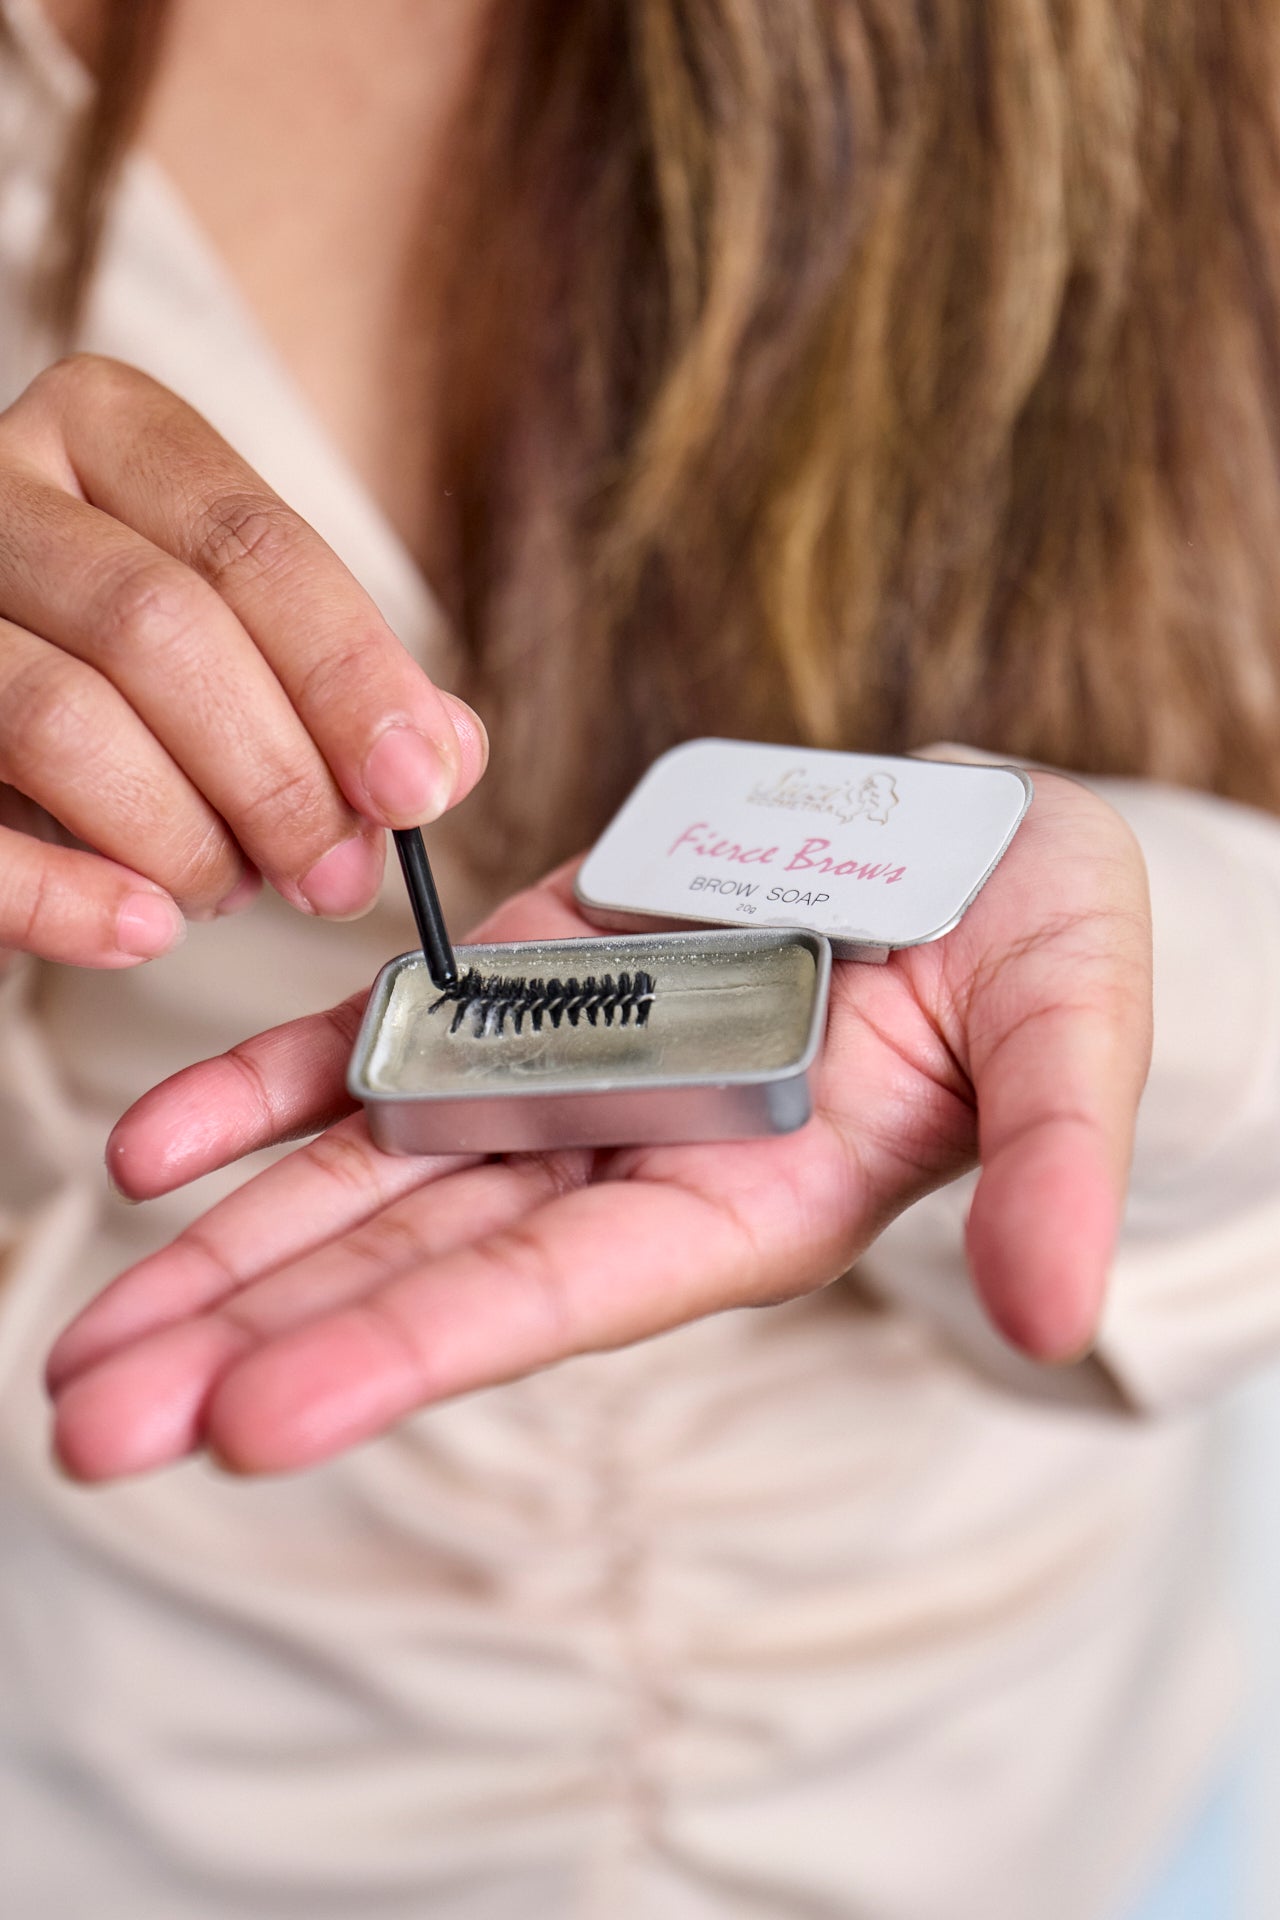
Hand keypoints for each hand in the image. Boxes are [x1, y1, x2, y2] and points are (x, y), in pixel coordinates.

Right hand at [0, 355, 484, 966]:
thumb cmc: (130, 683)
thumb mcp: (239, 653)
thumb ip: (342, 690)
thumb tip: (446, 752)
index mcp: (105, 435)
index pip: (249, 542)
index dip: (349, 677)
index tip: (416, 788)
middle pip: (158, 627)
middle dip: (275, 776)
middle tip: (335, 877)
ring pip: (57, 718)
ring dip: (180, 839)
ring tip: (228, 890)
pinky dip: (66, 900)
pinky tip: (142, 931)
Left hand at [46, 772, 1151, 1480]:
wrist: (970, 858)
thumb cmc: (1043, 954)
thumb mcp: (1071, 1043)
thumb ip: (1053, 1169)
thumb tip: (1053, 1310)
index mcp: (742, 1208)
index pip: (547, 1299)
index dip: (402, 1354)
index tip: (245, 1423)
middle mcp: (622, 1167)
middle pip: (409, 1267)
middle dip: (250, 1342)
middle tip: (85, 1426)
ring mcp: (559, 1077)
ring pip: (364, 1175)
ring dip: (219, 1250)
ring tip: (78, 1342)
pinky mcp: (523, 984)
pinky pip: (379, 1045)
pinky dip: (266, 1091)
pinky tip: (152, 1148)